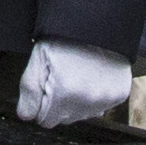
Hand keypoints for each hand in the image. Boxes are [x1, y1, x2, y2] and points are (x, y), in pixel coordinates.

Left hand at [16, 40, 134, 127]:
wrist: (98, 24)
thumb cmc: (66, 39)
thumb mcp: (38, 59)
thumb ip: (28, 91)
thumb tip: (27, 116)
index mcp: (63, 94)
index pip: (45, 120)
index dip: (42, 104)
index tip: (45, 87)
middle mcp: (85, 101)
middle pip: (63, 119)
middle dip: (58, 104)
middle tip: (61, 79)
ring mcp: (104, 100)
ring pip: (82, 115)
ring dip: (76, 102)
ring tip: (76, 77)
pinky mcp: (118, 96)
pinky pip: (100, 108)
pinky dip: (93, 98)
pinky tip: (90, 80)